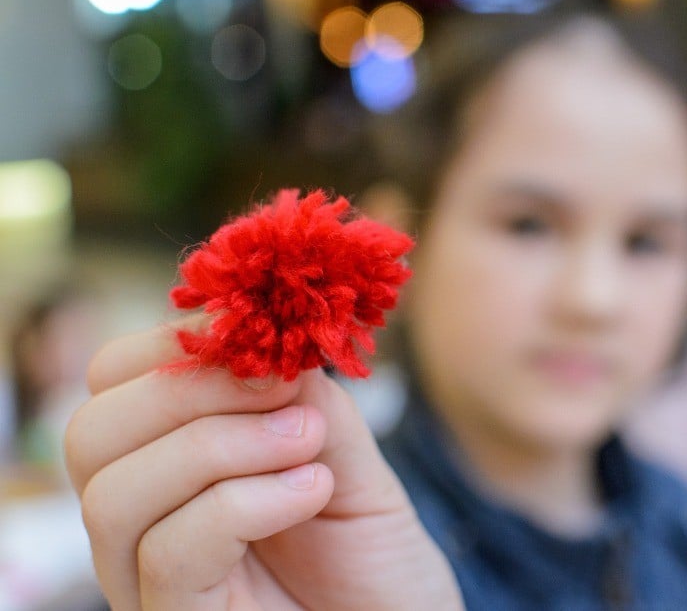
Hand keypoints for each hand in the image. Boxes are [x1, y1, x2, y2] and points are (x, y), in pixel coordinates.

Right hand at [65, 317, 462, 609]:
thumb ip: (298, 391)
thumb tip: (257, 329)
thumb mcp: (342, 449)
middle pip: (92, 432)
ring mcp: (149, 581)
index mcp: (167, 462)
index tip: (259, 336)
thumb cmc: (371, 547)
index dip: (175, 342)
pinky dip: (247, 500)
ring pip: (116, 492)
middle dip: (189, 389)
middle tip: (283, 389)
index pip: (112, 381)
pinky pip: (170, 551)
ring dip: (220, 444)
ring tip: (308, 443)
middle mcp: (141, 522)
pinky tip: (312, 487)